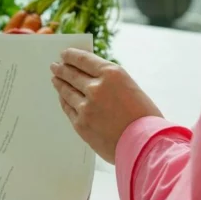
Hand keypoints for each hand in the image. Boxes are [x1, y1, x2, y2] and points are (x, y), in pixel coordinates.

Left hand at [51, 49, 161, 163]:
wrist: (144, 145)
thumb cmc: (144, 118)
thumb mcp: (131, 88)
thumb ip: (110, 82)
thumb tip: (91, 79)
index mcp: (112, 74)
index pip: (84, 60)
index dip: (72, 56)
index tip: (65, 54)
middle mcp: (96, 87)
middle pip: (72, 74)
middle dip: (62, 69)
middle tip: (55, 66)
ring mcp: (86, 106)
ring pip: (67, 91)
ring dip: (60, 83)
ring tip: (55, 79)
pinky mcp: (81, 124)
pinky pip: (68, 108)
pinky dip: (64, 101)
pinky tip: (62, 97)